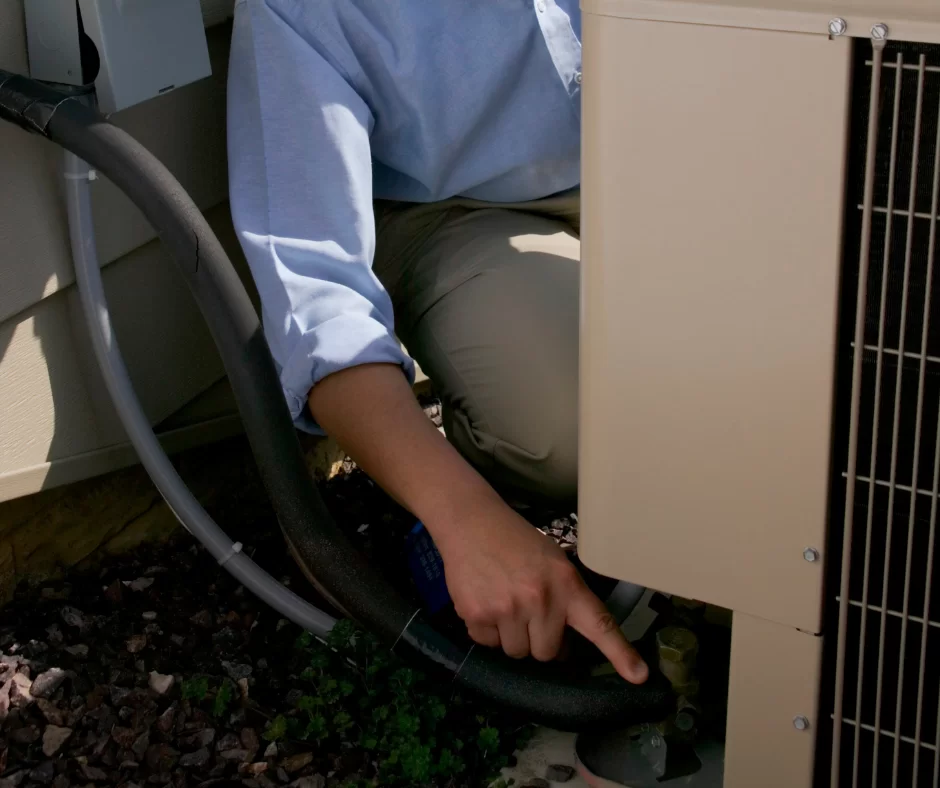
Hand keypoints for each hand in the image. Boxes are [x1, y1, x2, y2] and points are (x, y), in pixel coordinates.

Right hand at [433, 497, 648, 684]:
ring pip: (516, 652)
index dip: (620, 653)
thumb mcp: (553, 562)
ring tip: (503, 603)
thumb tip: (563, 646)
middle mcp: (540, 600)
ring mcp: (508, 609)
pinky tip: (485, 601)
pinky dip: (486, 630)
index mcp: (566, 584)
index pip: (599, 624)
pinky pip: (487, 644)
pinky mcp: (477, 615)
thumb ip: (564, 600)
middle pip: (547, 653)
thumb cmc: (516, 541)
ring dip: (511, 636)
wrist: (471, 523)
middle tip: (527, 613)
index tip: (639, 676)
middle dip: (538, 639)